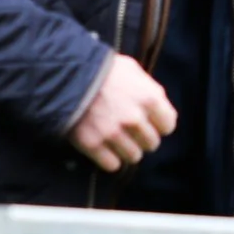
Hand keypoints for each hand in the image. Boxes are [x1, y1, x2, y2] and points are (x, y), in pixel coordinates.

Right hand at [69, 55, 176, 171]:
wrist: (65, 75)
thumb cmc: (102, 69)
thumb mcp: (132, 70)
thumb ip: (149, 89)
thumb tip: (159, 107)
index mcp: (149, 99)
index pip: (168, 126)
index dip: (159, 124)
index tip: (151, 122)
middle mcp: (135, 119)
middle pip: (152, 143)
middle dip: (143, 138)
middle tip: (131, 131)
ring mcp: (113, 134)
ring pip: (134, 157)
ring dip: (127, 150)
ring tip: (118, 140)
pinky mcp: (93, 145)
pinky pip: (112, 165)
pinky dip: (110, 159)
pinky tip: (105, 148)